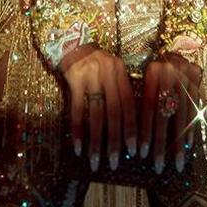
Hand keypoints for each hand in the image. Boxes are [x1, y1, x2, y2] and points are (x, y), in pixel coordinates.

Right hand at [61, 47, 136, 171]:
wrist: (71, 43)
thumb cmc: (93, 62)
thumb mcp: (110, 71)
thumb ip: (119, 90)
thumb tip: (126, 126)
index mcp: (120, 72)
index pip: (130, 104)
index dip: (132, 129)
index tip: (135, 151)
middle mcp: (108, 72)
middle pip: (115, 112)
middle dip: (115, 140)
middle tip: (115, 162)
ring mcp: (91, 74)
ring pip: (97, 114)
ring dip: (96, 140)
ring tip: (96, 160)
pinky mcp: (74, 78)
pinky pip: (77, 109)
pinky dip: (78, 130)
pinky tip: (78, 147)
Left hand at [139, 53, 201, 174]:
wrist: (178, 48)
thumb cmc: (154, 70)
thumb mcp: (144, 79)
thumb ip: (139, 99)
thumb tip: (127, 133)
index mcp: (154, 73)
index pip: (149, 107)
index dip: (145, 131)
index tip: (141, 153)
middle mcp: (171, 76)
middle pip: (165, 115)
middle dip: (161, 143)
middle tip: (157, 166)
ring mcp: (187, 80)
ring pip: (182, 117)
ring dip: (178, 143)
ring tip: (175, 164)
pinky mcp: (198, 85)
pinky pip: (194, 112)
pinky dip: (191, 130)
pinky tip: (187, 147)